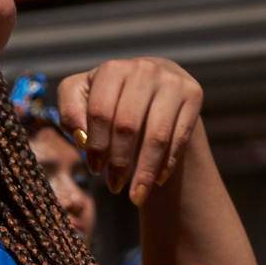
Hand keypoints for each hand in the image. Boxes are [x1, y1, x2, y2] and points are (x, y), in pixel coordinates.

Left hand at [57, 57, 202, 205]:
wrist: (153, 88)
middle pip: (128, 126)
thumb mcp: (81, 100)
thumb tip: (82, 138)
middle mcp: (144, 69)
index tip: (95, 169)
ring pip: (156, 136)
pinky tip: (157, 181)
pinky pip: (179, 137)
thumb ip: (71, 114)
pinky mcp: (194, 94)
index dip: (96, 146)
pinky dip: (166, 164)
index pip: (100, 113)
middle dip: (119, 162)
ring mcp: (172, 80)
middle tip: (114, 186)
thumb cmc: (110, 99)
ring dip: (145, 171)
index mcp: (112, 68)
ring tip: (136, 196)